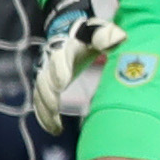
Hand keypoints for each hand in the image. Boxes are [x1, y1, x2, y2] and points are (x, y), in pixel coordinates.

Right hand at [27, 4, 124, 133]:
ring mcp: (45, 75)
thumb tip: (119, 38)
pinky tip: (54, 129)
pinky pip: (41, 102)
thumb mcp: (98, 30)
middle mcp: (50, 63)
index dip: (58, 70)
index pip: (58, 59)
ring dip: (45, 111)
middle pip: (44, 80)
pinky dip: (45, 116)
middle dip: (48, 95)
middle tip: (55, 109)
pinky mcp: (45, 85)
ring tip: (56, 126)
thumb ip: (106, 35)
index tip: (62, 84)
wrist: (70, 32)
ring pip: (40, 94)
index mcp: (64, 48)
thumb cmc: (88, 34)